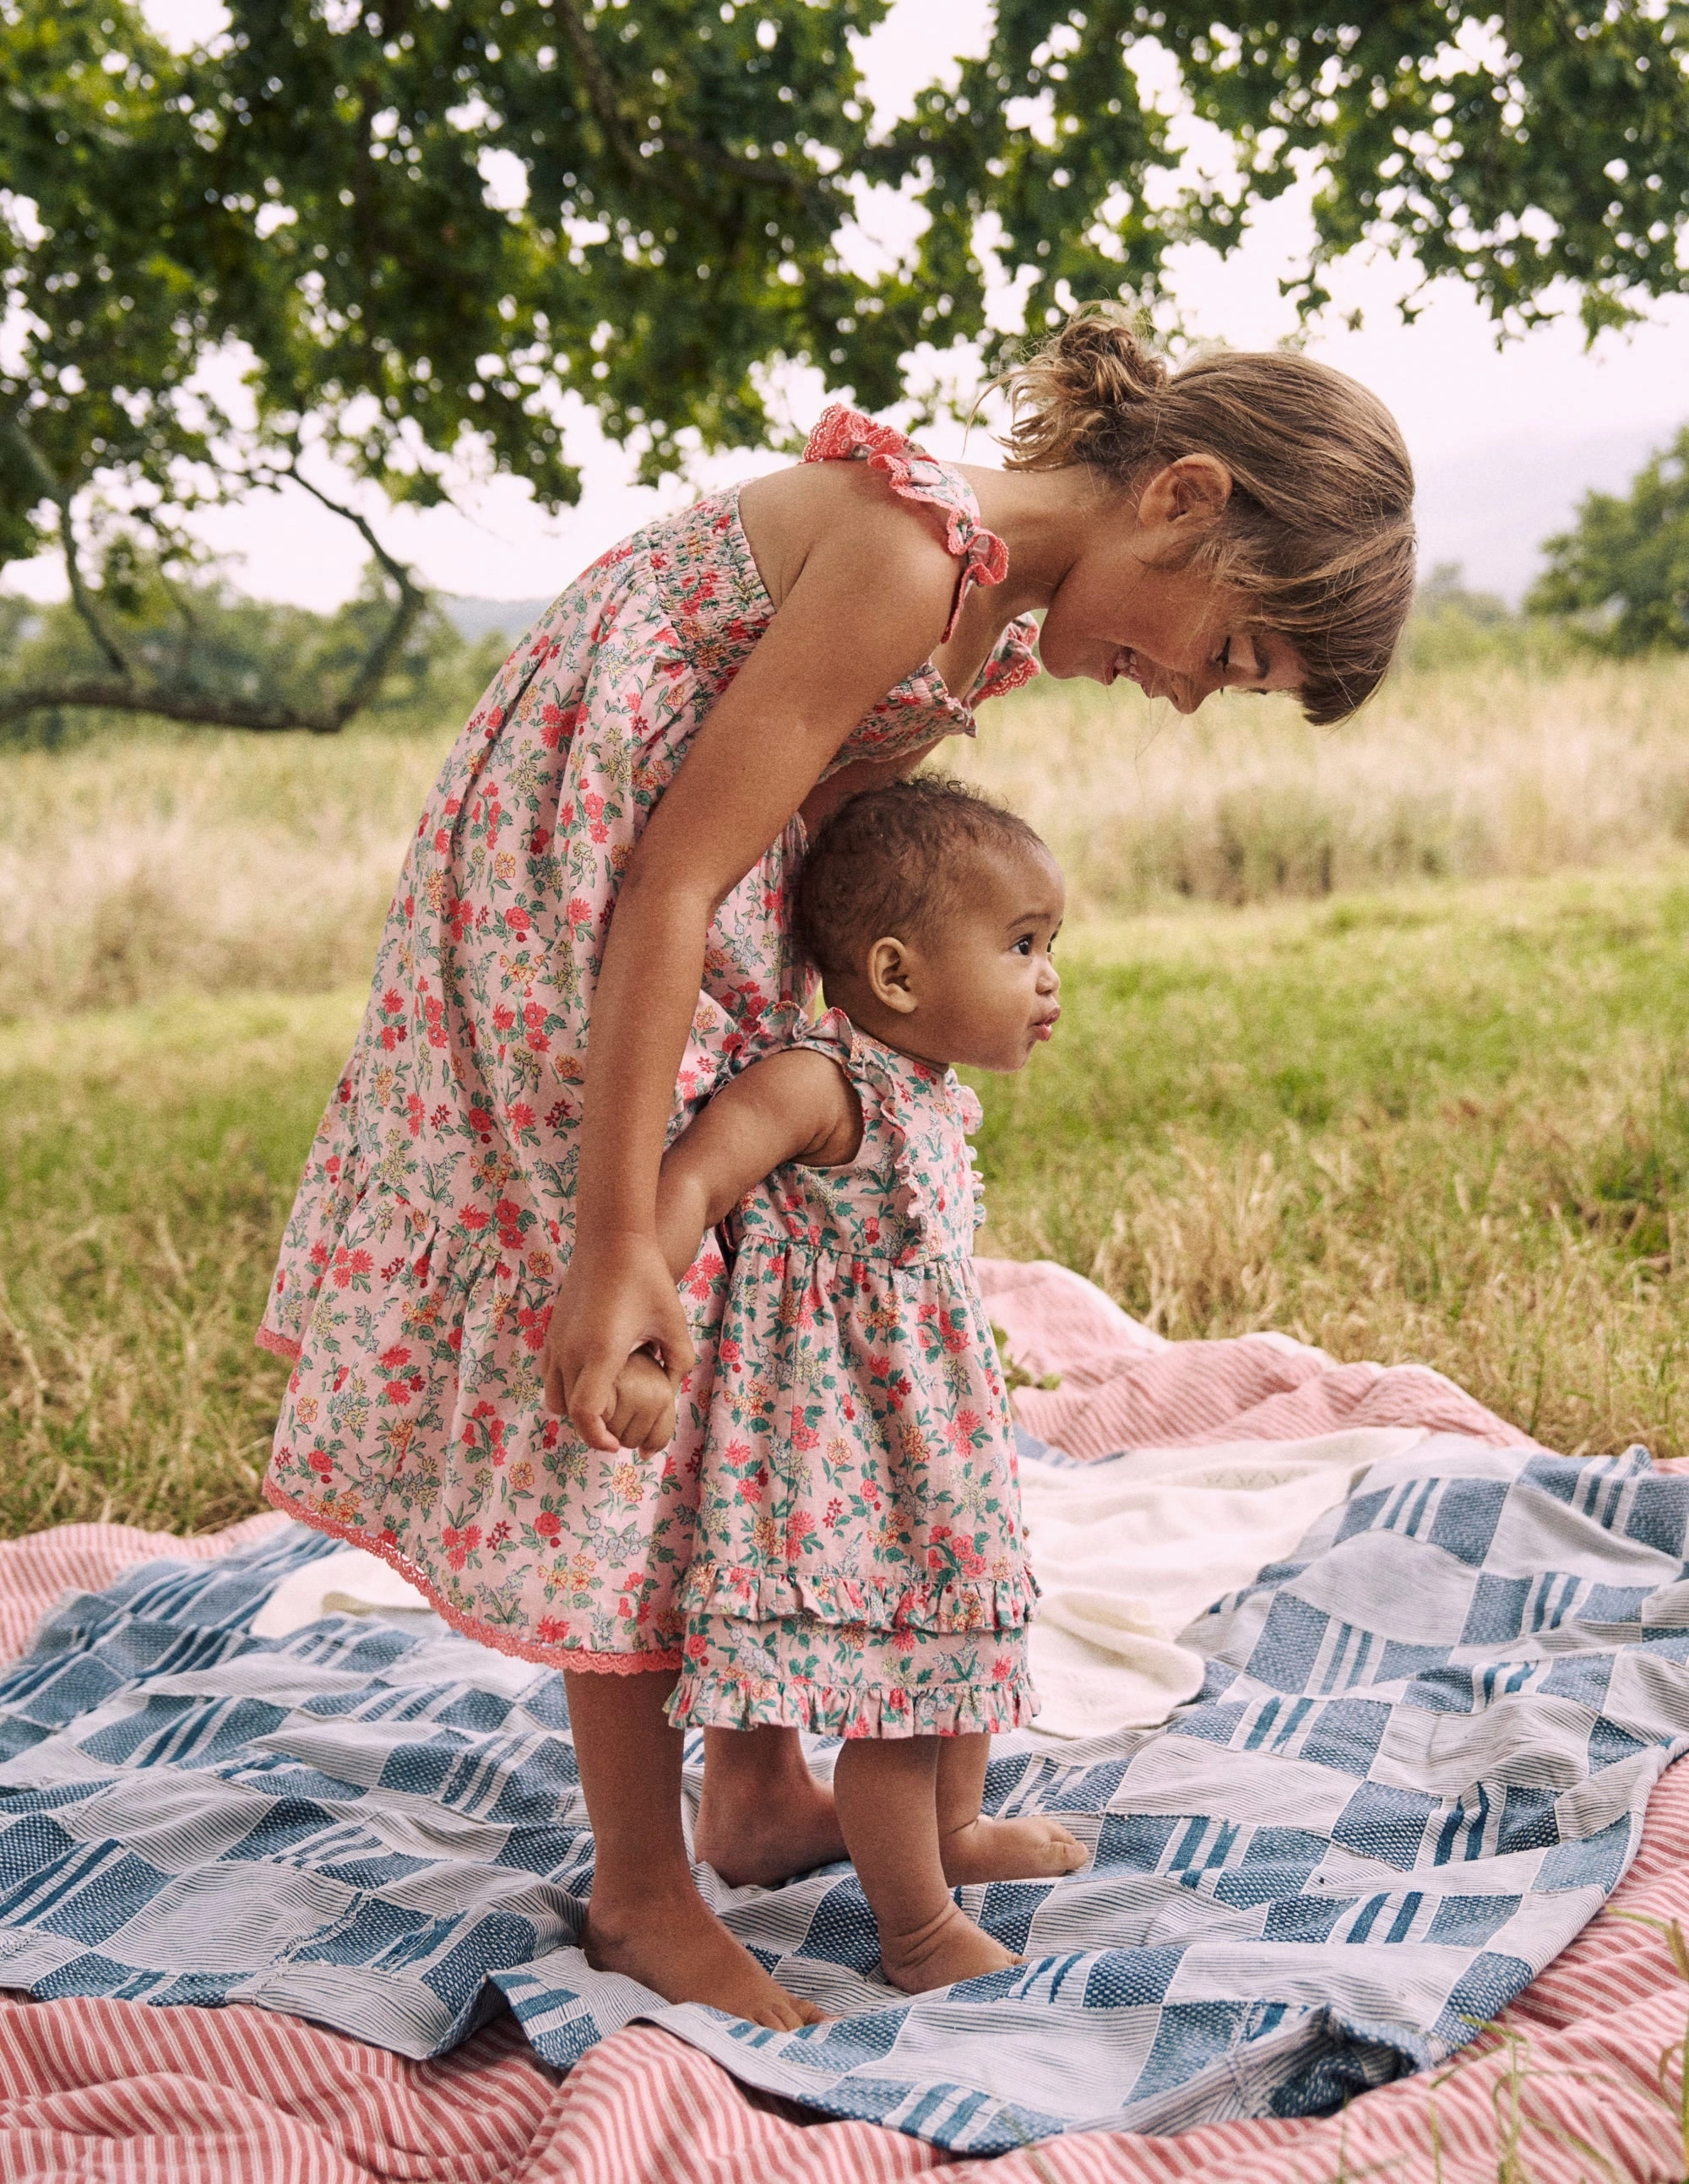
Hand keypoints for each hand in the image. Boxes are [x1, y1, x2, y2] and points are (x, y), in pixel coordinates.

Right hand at [544, 1230, 695, 1452]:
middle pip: (567, 1411)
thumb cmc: (648, 1279)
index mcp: (601, 1352)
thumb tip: (671, 1392)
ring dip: (573, 1408)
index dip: (598, 1437)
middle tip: (615, 1431)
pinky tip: (591, 1378)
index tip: (616, 1444)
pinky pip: (549, 1372)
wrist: (612, 1237)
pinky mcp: (552, 1330)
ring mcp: (557, 1339)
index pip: (586, 1414)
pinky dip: (564, 1386)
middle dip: (589, 1428)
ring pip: (552, 1394)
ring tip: (602, 1407)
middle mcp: (571, 1350)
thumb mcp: (673, 1323)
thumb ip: (677, 1363)